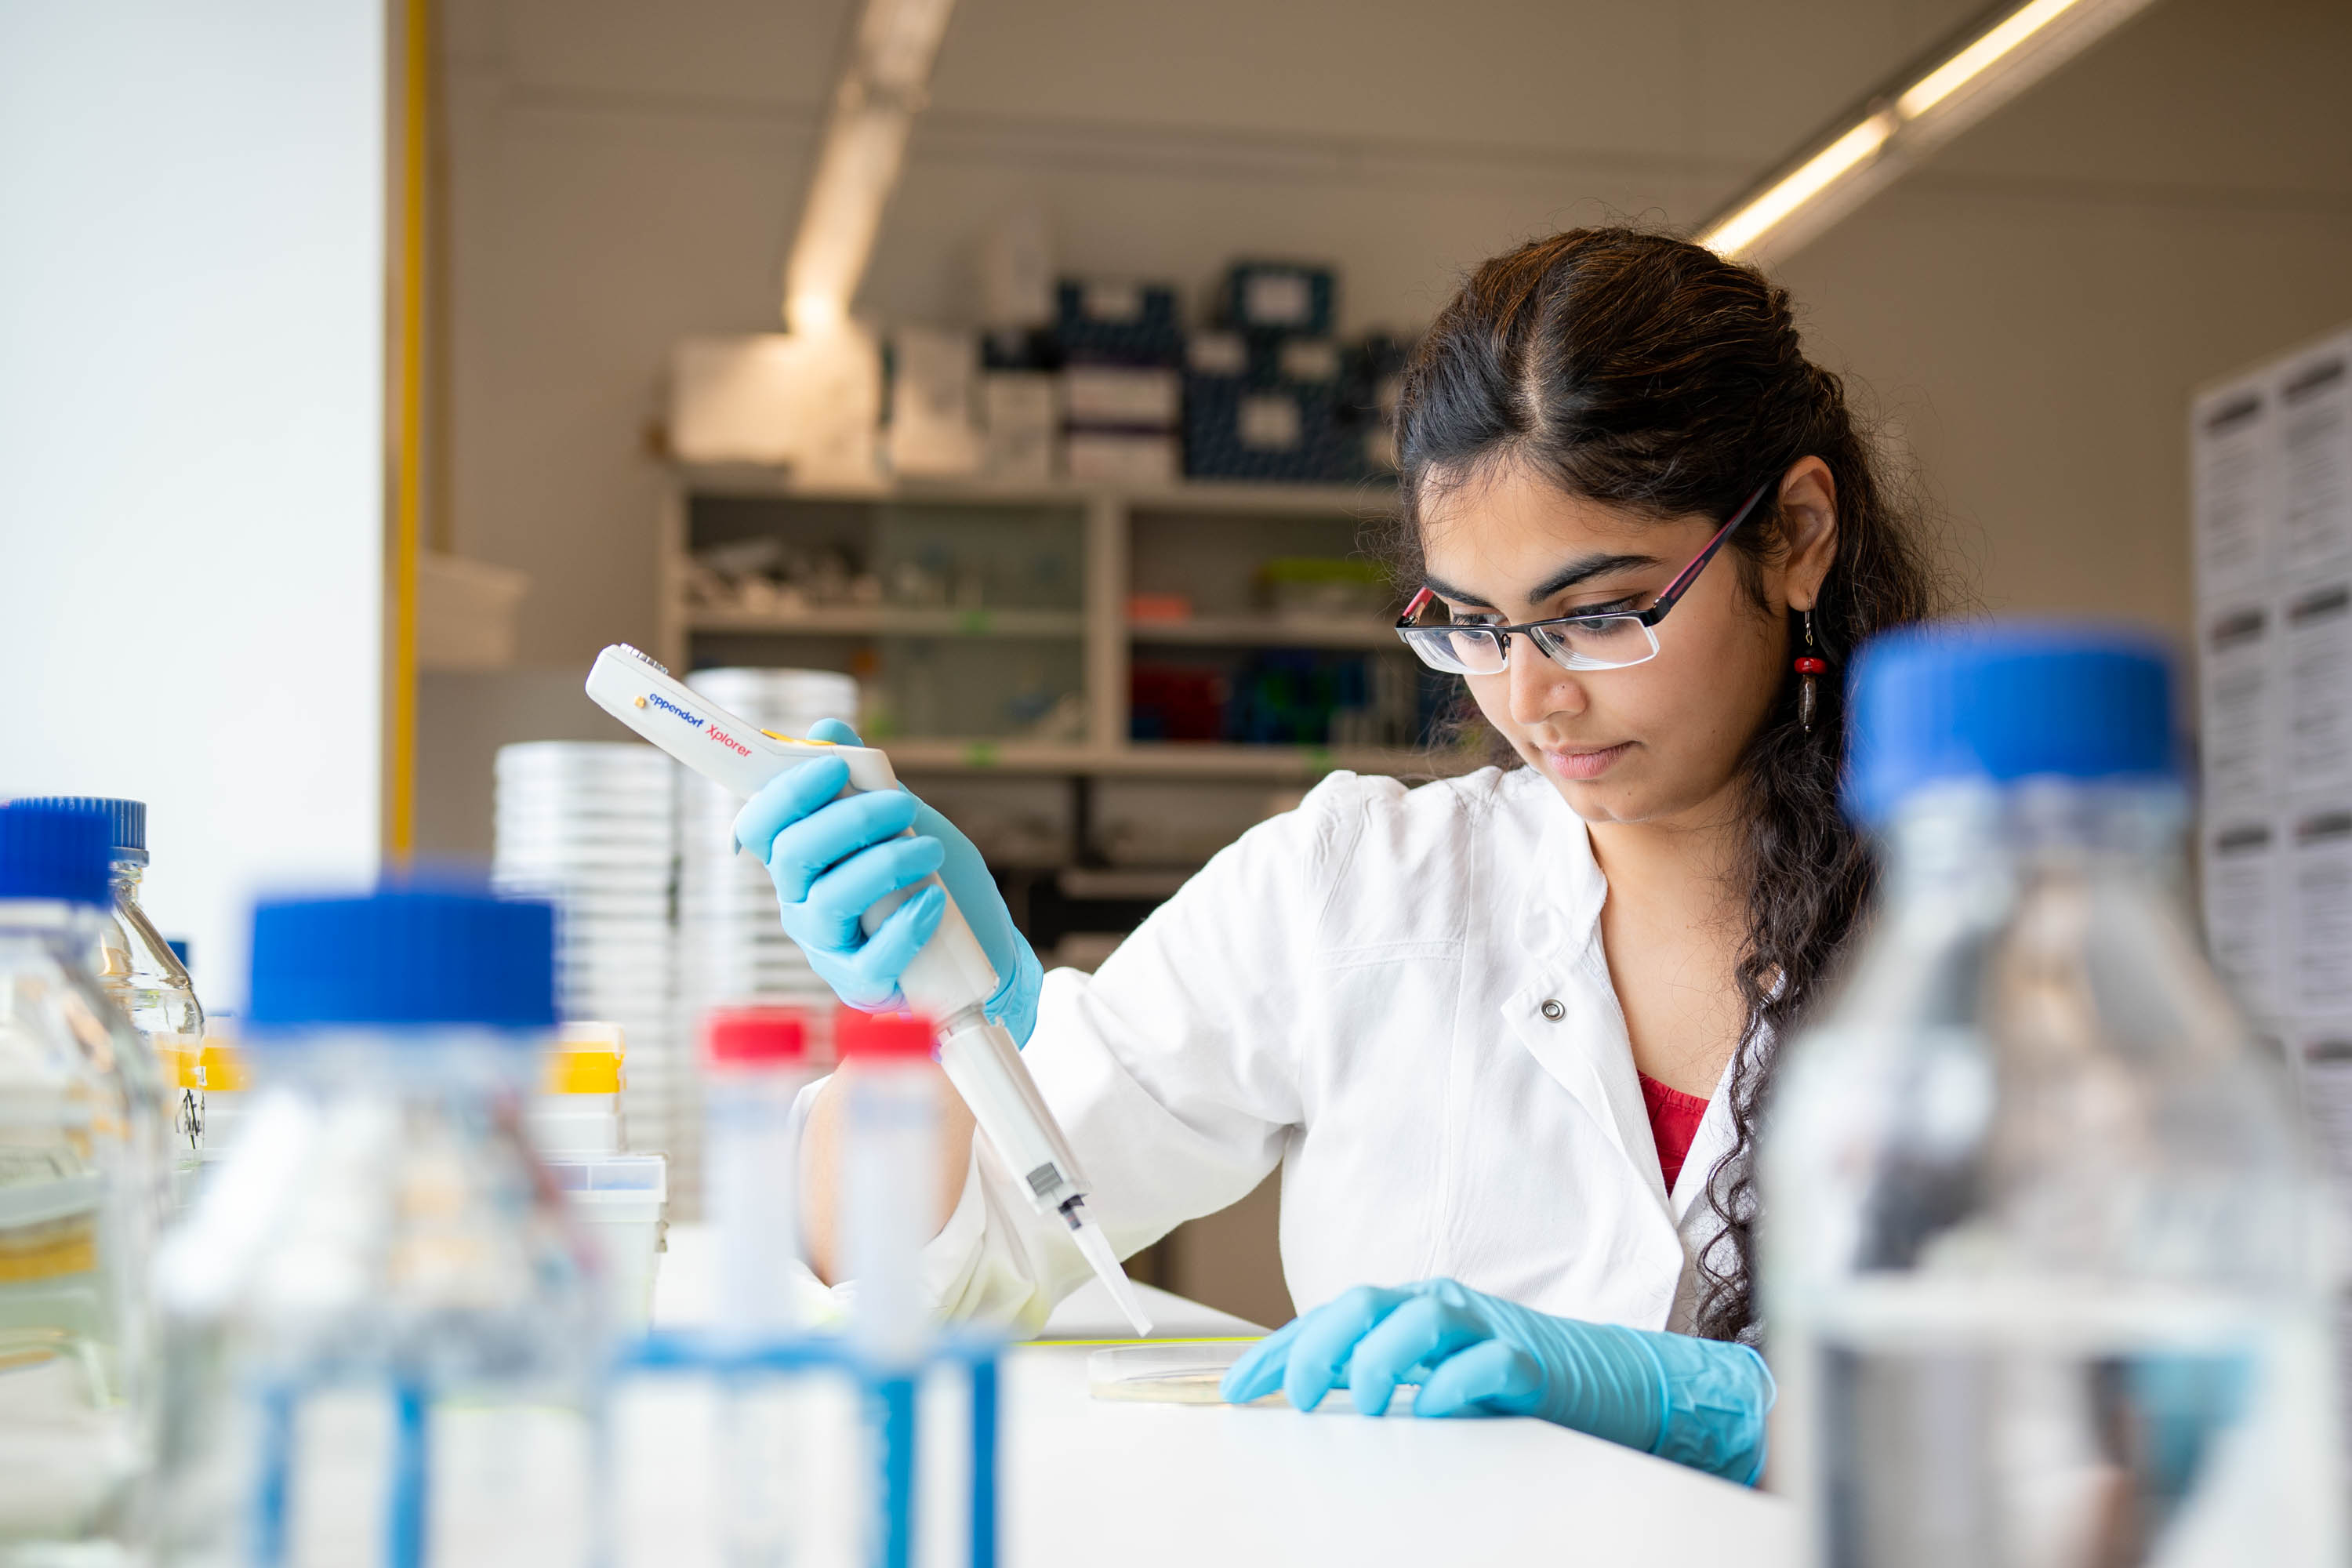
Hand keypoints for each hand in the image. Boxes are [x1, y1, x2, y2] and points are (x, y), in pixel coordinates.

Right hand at [731, 719, 1043, 1040]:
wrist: (979, 938)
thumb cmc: (929, 875)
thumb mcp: (903, 820)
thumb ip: (865, 780)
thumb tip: (827, 727)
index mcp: (799, 857)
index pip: (760, 824)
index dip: (788, 792)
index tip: (836, 766)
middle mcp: (800, 900)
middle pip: (792, 855)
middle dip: (849, 820)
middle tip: (904, 806)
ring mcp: (827, 945)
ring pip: (827, 902)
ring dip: (883, 865)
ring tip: (931, 852)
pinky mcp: (860, 983)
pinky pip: (869, 959)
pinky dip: (905, 926)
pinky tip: (934, 903)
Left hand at [1219, 1278, 1773, 1483]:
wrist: (1609, 1382)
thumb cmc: (1508, 1381)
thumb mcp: (1428, 1377)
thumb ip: (1372, 1374)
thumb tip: (1300, 1389)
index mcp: (1409, 1311)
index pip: (1329, 1318)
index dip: (1278, 1349)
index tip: (1236, 1389)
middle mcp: (1441, 1308)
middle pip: (1363, 1304)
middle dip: (1317, 1347)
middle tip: (1292, 1398)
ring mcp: (1486, 1329)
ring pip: (1420, 1319)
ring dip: (1378, 1359)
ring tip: (1358, 1403)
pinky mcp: (1530, 1362)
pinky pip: (1486, 1362)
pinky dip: (1453, 1384)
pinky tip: (1430, 1411)